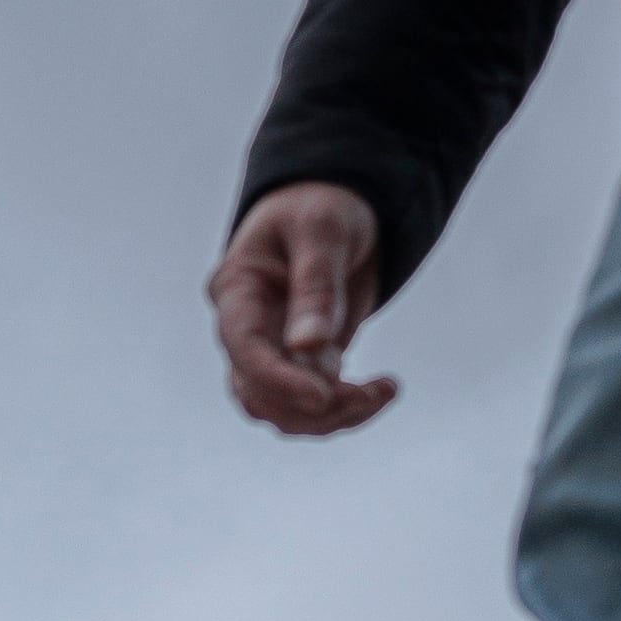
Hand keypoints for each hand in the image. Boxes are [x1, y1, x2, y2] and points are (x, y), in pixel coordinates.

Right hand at [209, 182, 398, 435]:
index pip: (244, 350)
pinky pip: (312, 404)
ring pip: (283, 411)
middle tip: (373, 393)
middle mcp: (245, 329)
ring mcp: (270, 350)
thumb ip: (316, 287)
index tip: (324, 396)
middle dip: (314, 405)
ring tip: (382, 392)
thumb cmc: (322, 204)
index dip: (278, 380)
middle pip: (259, 394)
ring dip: (332, 416)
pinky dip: (345, 408)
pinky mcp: (300, 363)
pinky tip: (383, 389)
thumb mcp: (323, 231)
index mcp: (237, 290)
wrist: (338, 207)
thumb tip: (309, 347)